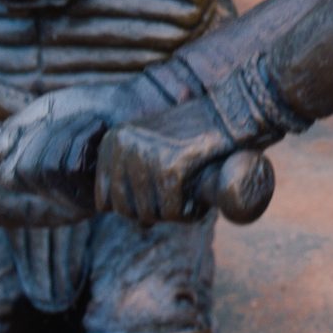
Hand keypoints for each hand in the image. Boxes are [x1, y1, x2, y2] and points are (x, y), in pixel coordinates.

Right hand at [0, 82, 143, 206]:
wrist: (136, 101)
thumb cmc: (94, 106)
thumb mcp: (49, 109)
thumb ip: (19, 125)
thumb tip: (2, 148)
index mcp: (43, 176)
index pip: (9, 177)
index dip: (19, 148)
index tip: (43, 126)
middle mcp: (58, 193)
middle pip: (26, 169)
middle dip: (48, 134)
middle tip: (74, 122)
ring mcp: (79, 198)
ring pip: (47, 167)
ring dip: (68, 133)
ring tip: (91, 126)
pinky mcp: (99, 195)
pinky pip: (70, 166)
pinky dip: (82, 138)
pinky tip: (102, 134)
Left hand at [96, 97, 238, 223]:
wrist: (227, 113)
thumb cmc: (189, 134)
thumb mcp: (148, 146)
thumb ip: (129, 176)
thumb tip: (129, 220)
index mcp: (112, 141)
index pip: (105, 200)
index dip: (132, 206)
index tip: (156, 197)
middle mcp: (124, 147)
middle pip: (125, 210)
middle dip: (151, 214)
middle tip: (174, 204)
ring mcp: (147, 156)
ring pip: (149, 214)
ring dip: (171, 216)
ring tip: (188, 203)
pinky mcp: (172, 167)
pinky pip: (173, 211)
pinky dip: (188, 214)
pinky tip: (198, 205)